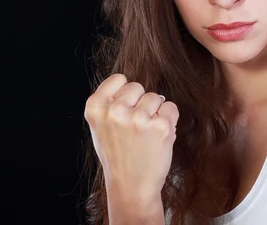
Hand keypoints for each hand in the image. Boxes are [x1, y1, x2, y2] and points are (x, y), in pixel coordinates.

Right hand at [84, 73, 178, 203]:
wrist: (131, 187)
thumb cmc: (117, 155)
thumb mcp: (101, 126)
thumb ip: (110, 103)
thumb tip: (129, 82)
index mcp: (95, 108)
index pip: (118, 79)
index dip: (125, 93)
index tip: (124, 110)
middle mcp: (115, 111)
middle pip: (137, 86)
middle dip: (140, 102)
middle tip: (135, 127)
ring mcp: (138, 119)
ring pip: (155, 97)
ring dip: (155, 112)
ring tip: (146, 134)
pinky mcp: (160, 127)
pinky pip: (170, 108)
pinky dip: (169, 119)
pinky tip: (158, 136)